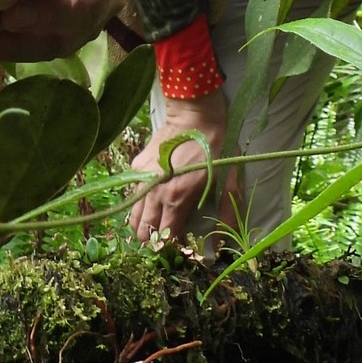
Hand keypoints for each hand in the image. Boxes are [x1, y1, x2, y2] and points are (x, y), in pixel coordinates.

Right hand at [127, 91, 234, 245]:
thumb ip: (224, 214)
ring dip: (143, 226)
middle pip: (143, 231)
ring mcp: (142, 178)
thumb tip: (219, 245)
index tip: (180, 249)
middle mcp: (154, 192)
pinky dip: (140, 204)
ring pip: (133, 216)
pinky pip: (133, 194)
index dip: (171, 249)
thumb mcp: (228, 181)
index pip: (164, 238)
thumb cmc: (216, 147)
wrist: (195, 113)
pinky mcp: (137, 166)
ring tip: (157, 226)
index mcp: (176, 198)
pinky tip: (154, 200)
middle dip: (154, 241)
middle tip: (168, 240)